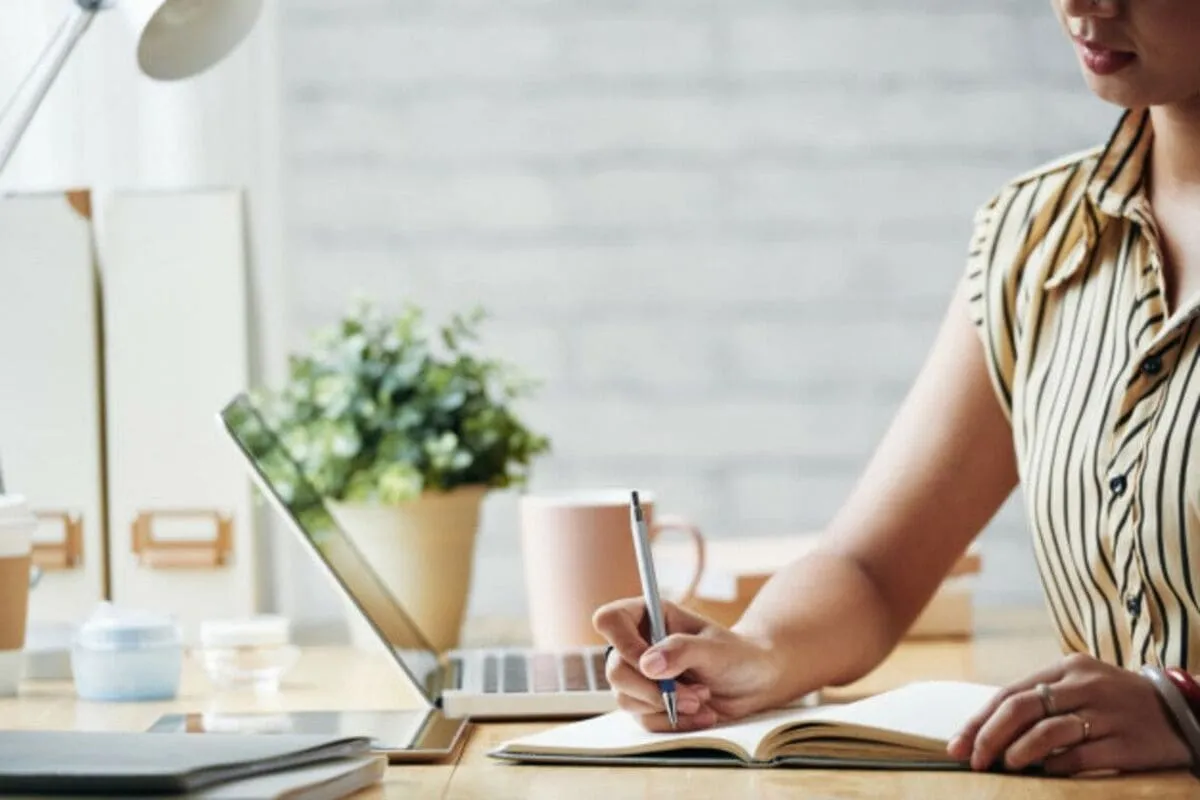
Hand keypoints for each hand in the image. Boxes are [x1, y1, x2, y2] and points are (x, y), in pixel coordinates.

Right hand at [593, 598, 783, 731]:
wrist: (754, 683)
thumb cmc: (737, 655)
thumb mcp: (716, 649)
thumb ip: (682, 650)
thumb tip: (648, 665)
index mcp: (649, 616)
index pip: (610, 620)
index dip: (622, 643)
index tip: (651, 665)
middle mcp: (638, 644)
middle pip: (615, 669)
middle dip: (654, 689)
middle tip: (694, 694)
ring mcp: (639, 676)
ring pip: (626, 698)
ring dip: (667, 707)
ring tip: (703, 701)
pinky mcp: (647, 703)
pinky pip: (644, 720)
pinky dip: (674, 723)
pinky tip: (701, 715)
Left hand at [947, 653, 1191, 775]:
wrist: (1182, 711)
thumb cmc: (1115, 703)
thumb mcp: (1080, 687)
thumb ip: (1041, 702)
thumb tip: (987, 732)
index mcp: (1067, 668)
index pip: (1010, 693)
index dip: (979, 720)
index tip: (957, 745)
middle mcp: (1085, 685)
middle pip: (1022, 708)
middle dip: (989, 736)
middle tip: (974, 760)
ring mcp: (1107, 713)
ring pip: (1048, 731)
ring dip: (1018, 751)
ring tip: (1005, 766)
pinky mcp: (1127, 742)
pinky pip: (1080, 756)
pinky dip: (1055, 765)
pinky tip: (1045, 772)